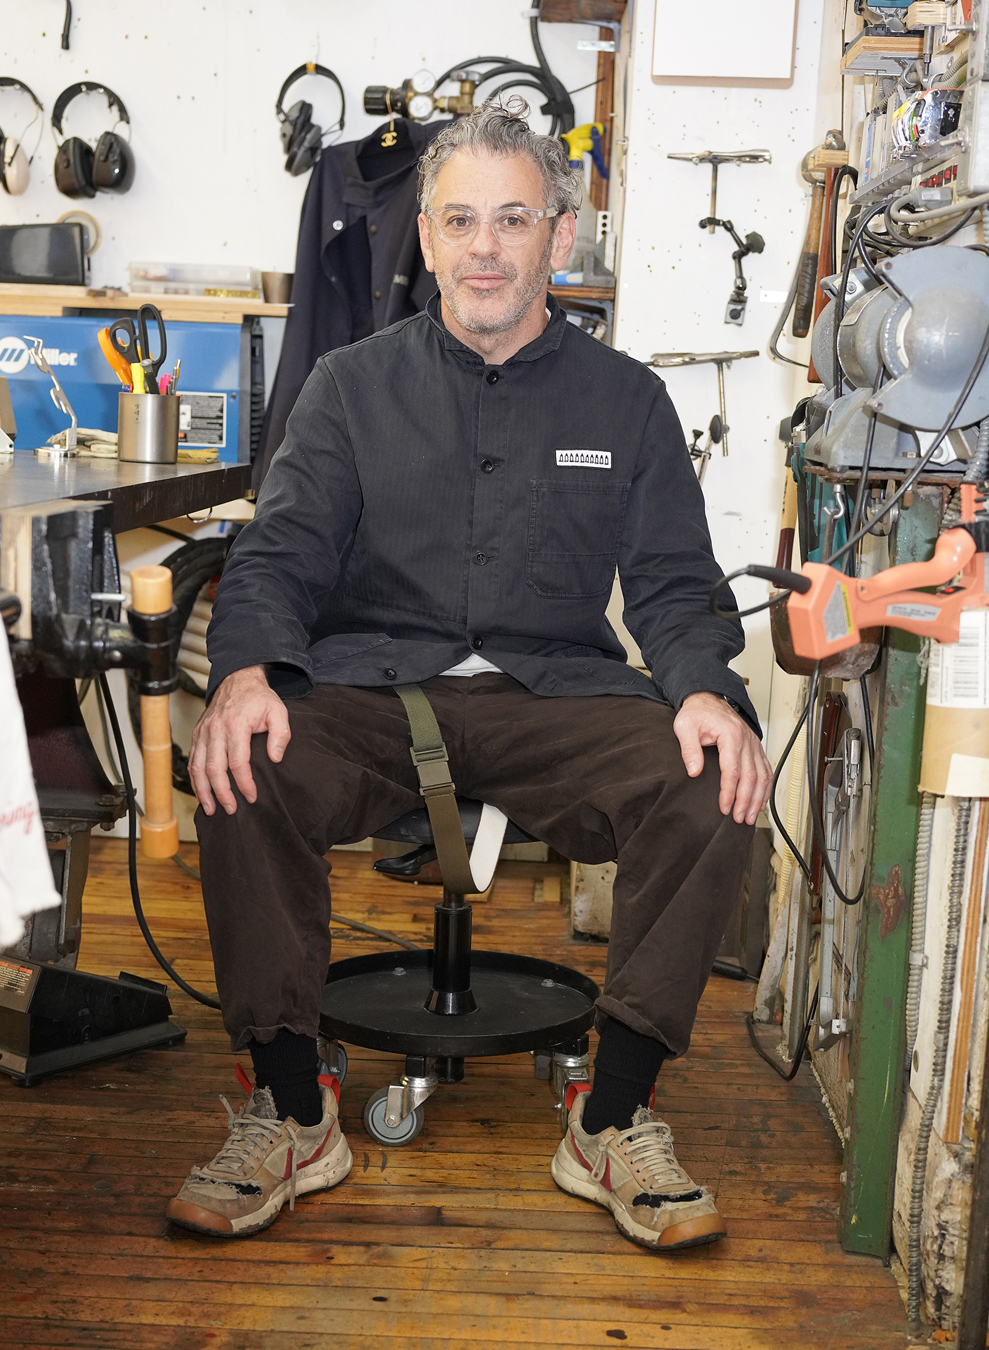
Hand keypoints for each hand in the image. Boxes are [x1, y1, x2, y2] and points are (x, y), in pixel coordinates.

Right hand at [189, 666, 290, 815]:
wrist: (238, 679)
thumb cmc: (259, 698)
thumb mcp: (278, 711)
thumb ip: (281, 734)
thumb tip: (275, 758)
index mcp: (236, 725)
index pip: (237, 762)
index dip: (244, 783)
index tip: (251, 796)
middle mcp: (215, 730)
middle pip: (214, 768)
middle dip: (221, 793)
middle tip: (231, 809)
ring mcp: (203, 732)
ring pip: (198, 767)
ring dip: (203, 790)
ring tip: (211, 809)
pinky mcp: (197, 734)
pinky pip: (192, 760)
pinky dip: (194, 779)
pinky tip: (201, 793)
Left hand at [673, 692, 771, 825]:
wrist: (708, 698)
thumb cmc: (696, 713)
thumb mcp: (684, 727)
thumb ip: (689, 749)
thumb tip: (694, 772)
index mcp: (731, 735)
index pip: (732, 770)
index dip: (729, 792)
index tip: (724, 808)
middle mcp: (747, 740)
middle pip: (751, 776)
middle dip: (746, 801)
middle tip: (740, 819)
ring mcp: (753, 744)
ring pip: (763, 775)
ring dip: (758, 798)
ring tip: (751, 816)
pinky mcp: (755, 747)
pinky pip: (766, 769)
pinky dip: (766, 787)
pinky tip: (761, 801)